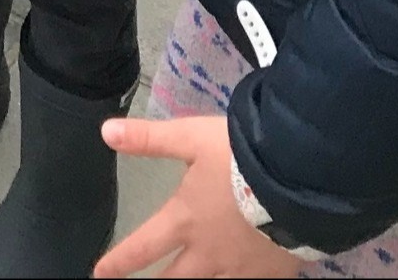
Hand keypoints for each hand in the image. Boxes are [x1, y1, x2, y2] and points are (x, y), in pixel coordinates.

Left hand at [97, 115, 300, 276]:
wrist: (298, 180)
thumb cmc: (240, 158)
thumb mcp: (190, 138)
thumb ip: (149, 138)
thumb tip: (105, 132)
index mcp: (185, 220)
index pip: (143, 247)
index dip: (119, 262)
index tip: (100, 272)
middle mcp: (208, 252)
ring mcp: (240, 268)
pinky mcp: (271, 274)